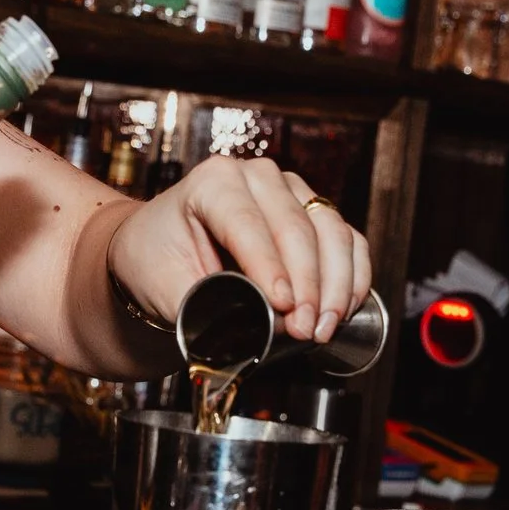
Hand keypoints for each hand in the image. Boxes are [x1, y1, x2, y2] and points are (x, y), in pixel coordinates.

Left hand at [108, 156, 373, 342]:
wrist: (158, 255)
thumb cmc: (156, 263)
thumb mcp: (162, 286)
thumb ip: (202, 305)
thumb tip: (252, 330)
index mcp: (212, 182)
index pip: (247, 223)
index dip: (269, 267)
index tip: (283, 307)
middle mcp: (257, 177)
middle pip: (296, 227)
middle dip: (306, 286)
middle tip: (305, 331)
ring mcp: (291, 191)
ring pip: (330, 232)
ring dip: (335, 285)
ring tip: (323, 329)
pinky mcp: (314, 215)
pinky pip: (348, 241)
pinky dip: (352, 277)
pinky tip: (343, 311)